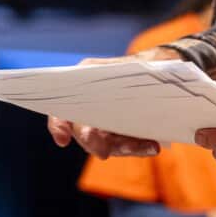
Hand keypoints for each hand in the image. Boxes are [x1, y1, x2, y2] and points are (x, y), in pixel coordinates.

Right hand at [46, 48, 178, 157]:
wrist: (157, 74)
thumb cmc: (131, 67)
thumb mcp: (116, 65)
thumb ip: (105, 72)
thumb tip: (103, 78)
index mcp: (81, 93)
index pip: (61, 115)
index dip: (58, 127)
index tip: (62, 140)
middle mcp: (90, 116)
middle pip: (86, 135)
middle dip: (94, 142)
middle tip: (103, 151)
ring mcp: (108, 131)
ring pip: (111, 145)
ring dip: (126, 147)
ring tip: (144, 145)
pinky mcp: (128, 138)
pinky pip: (132, 146)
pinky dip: (142, 147)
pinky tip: (153, 146)